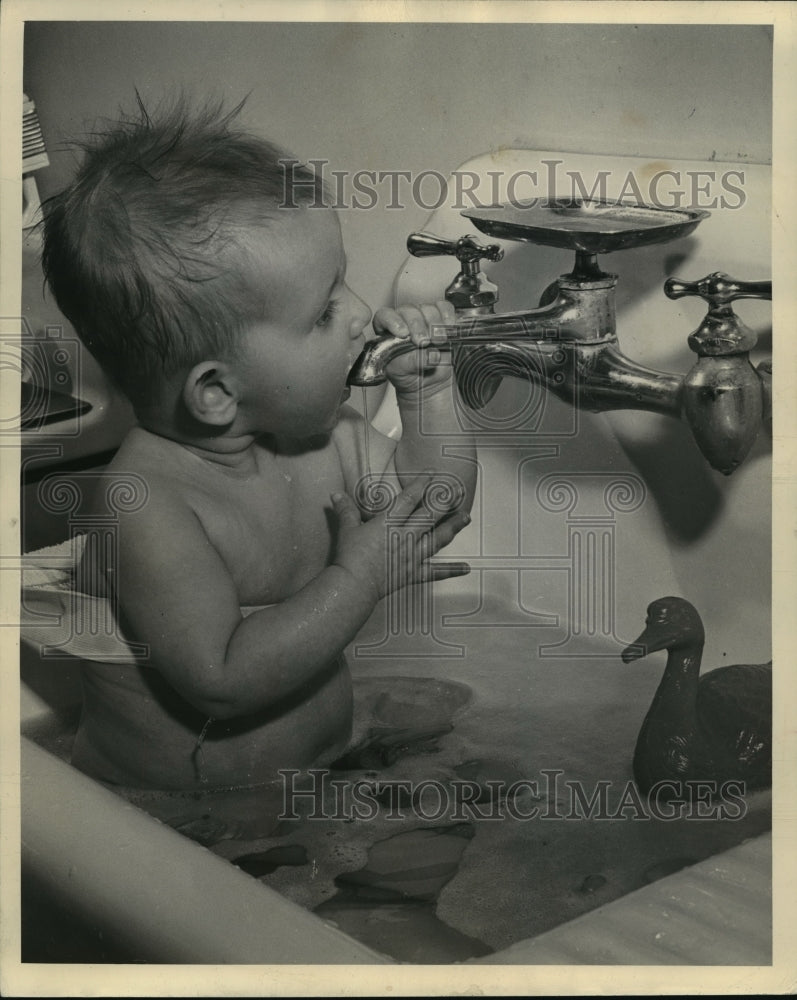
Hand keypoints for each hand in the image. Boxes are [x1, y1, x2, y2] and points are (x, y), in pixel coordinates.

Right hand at [330, 470, 469, 600]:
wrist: (353, 585)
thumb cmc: (349, 557)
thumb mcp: (347, 529)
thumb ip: (346, 510)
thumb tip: (335, 494)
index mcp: (389, 523)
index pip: (409, 498)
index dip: (422, 484)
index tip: (434, 473)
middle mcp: (405, 536)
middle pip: (430, 515)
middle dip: (445, 501)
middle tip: (459, 490)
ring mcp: (412, 556)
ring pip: (438, 539)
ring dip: (453, 527)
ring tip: (466, 517)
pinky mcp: (413, 574)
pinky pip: (435, 572)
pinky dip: (451, 570)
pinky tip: (467, 567)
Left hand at [372, 300, 455, 396]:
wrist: (428, 381)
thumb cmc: (410, 375)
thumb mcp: (406, 372)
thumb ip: (415, 362)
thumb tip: (431, 355)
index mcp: (387, 331)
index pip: (384, 316)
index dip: (393, 321)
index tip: (403, 333)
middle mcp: (404, 320)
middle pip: (408, 311)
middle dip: (418, 326)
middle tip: (425, 342)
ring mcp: (423, 317)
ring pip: (427, 309)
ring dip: (434, 324)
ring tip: (439, 341)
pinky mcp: (440, 317)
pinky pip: (444, 307)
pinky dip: (447, 315)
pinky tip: (449, 327)